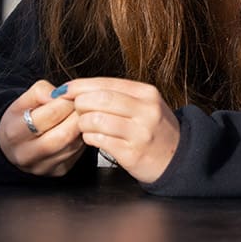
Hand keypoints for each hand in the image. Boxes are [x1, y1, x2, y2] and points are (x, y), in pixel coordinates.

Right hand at [0, 80, 86, 175]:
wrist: (12, 146)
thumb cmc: (20, 120)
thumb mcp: (22, 101)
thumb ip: (40, 91)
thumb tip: (59, 95)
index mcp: (15, 132)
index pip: (49, 115)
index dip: (65, 102)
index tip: (70, 95)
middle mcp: (26, 154)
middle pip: (64, 134)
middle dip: (77, 115)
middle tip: (81, 104)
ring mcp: (43, 167)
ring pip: (73, 145)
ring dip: (82, 127)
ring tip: (80, 115)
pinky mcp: (57, 172)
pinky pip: (77, 154)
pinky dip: (81, 139)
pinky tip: (76, 130)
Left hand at [62, 77, 180, 184]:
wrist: (177, 158)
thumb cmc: (155, 129)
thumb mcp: (145, 104)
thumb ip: (117, 94)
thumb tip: (79, 89)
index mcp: (147, 94)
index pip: (105, 83)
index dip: (79, 86)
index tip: (63, 90)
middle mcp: (146, 111)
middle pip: (99, 99)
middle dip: (79, 104)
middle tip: (77, 111)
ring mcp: (140, 133)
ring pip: (95, 120)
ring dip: (83, 124)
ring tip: (87, 127)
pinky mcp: (132, 154)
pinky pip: (99, 141)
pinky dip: (90, 139)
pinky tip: (94, 138)